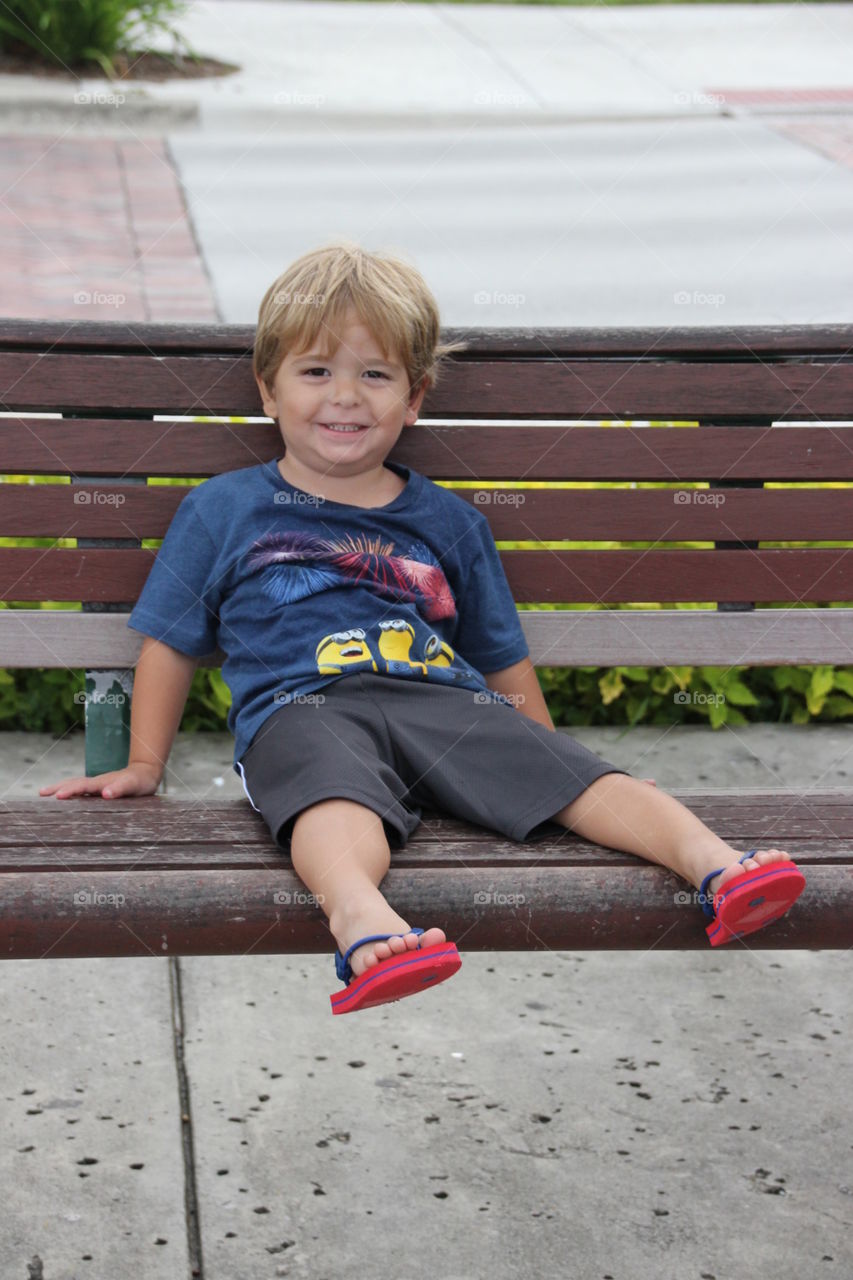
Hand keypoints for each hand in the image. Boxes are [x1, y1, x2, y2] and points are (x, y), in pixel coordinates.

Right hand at [39, 762, 161, 799]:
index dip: (71, 791)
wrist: (146, 773)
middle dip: (58, 787)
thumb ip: (120, 789)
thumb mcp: (133, 786)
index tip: (58, 796)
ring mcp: (97, 785)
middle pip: (74, 783)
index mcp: (102, 783)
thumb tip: (105, 794)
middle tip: (41, 793)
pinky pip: (80, 790)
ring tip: (43, 793)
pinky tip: (63, 798)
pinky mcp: (99, 789)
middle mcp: (97, 783)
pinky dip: (69, 792)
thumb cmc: (140, 781)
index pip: (83, 786)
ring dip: (60, 788)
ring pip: (75, 785)